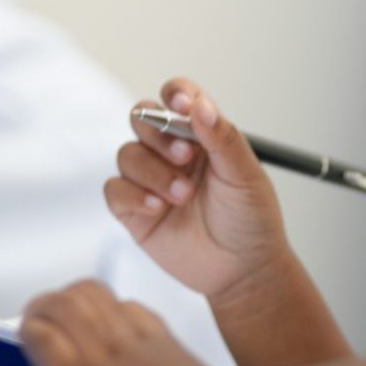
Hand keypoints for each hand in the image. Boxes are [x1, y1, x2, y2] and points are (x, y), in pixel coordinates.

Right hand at [20, 279, 224, 365]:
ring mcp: (132, 339)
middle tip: (40, 311)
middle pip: (62, 304)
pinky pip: (128, 304)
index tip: (28, 330)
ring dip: (74, 294)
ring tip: (71, 305)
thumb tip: (53, 360)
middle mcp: (99, 353)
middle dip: (44, 302)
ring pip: (92, 294)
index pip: (39, 333)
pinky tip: (113, 314)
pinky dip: (112, 303)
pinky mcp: (160, 335)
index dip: (30, 326)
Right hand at [108, 79, 289, 302]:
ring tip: (183, 195)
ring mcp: (150, 181)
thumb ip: (223, 137)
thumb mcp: (245, 175)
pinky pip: (115, 190)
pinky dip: (133, 195)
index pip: (177, 98)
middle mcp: (170, 152)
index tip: (182, 105)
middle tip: (185, 157)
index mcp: (200, 135)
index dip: (175, 95)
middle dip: (159, 134)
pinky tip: (158, 208)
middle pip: (142, 119)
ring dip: (153, 172)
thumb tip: (200, 106)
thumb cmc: (250, 219)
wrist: (244, 270)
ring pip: (127, 154)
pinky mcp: (133, 211)